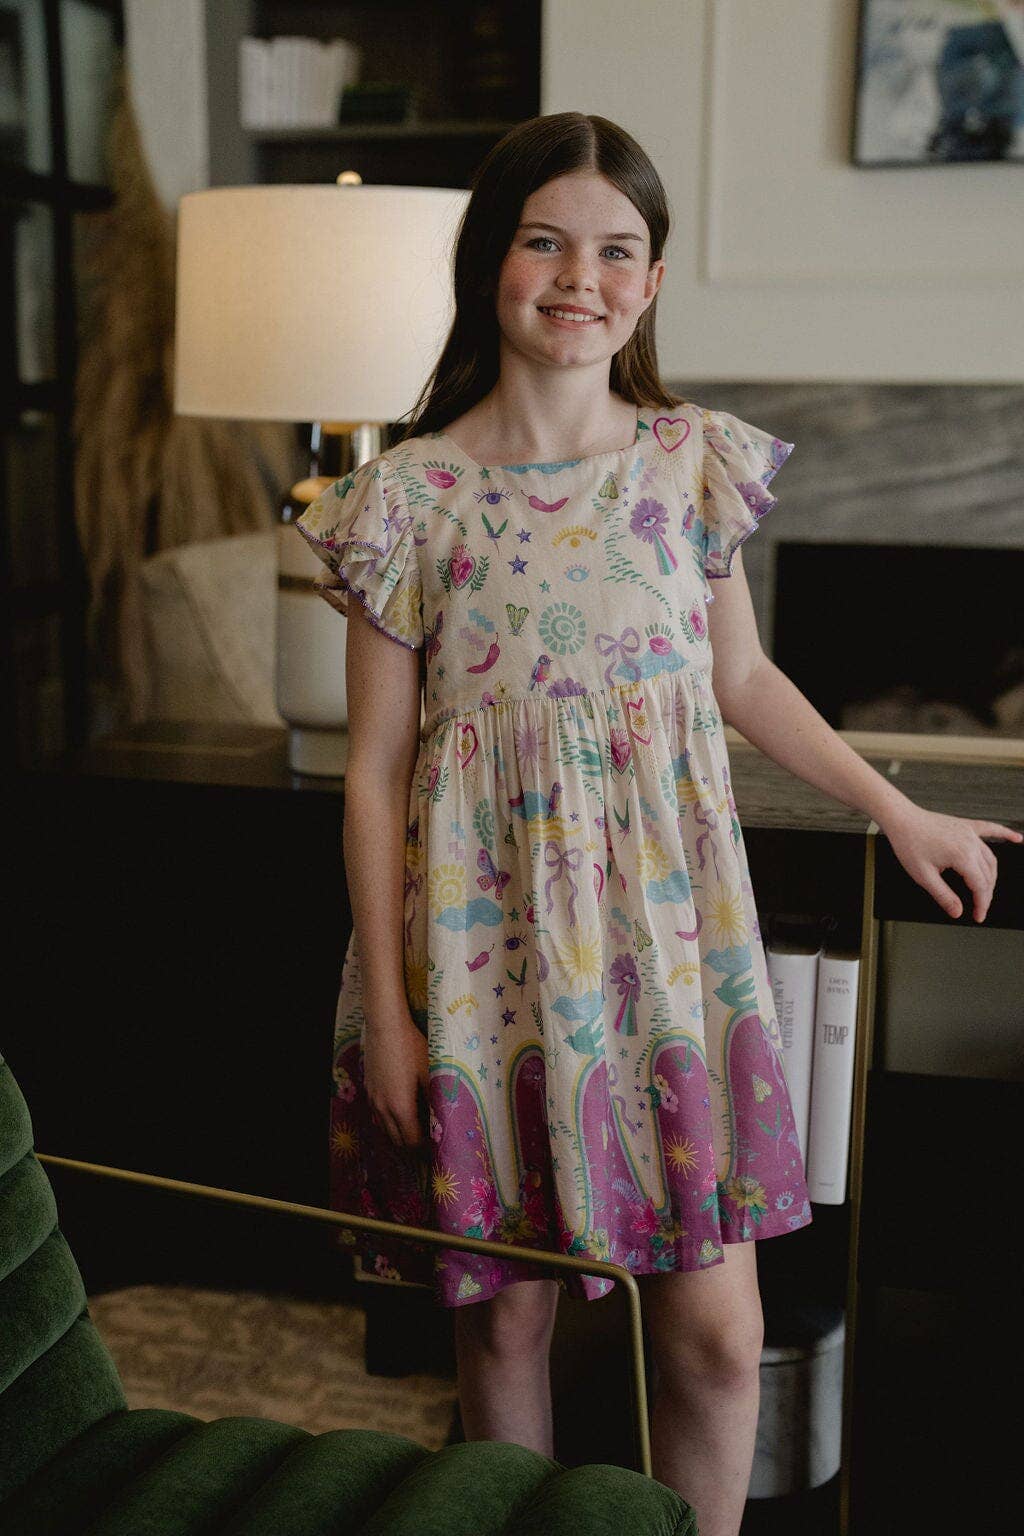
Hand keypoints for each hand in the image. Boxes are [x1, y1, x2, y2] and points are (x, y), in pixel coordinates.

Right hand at [362, 1007, 429, 1153]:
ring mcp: (373, 1099)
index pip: (412, 1142)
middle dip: (411, 1148)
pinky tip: (398, 1114)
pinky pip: (378, 1115)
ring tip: (414, 1134)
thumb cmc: (412, 1048)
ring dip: (399, 1135)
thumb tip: (443, 1120)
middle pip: (397, 1141)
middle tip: (427, 1148)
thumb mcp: (430, 1073)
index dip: (424, 1151)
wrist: (385, 1027)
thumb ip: (436, 1099)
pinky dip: (389, 1122)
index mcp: (401, 1108)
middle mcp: (383, 1109)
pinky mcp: (369, 1089)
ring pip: (385, 1129)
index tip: (435, 1154)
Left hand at [879, 803, 1022, 921]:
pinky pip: (990, 829)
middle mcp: (970, 843)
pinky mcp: (966, 826)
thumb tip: (957, 912)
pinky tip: (1018, 838)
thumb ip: (943, 896)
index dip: (981, 904)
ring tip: (986, 891)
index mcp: (962, 856)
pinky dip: (1005, 834)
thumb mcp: (923, 876)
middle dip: (986, 894)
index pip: (980, 886)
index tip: (978, 916)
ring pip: (991, 858)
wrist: (901, 819)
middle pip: (988, 874)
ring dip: (991, 876)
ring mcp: (970, 832)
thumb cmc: (909, 843)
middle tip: (979, 908)